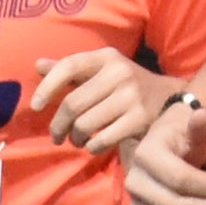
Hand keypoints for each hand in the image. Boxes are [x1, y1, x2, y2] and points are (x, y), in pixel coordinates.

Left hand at [27, 43, 171, 152]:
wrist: (171, 99)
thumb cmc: (125, 86)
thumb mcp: (101, 71)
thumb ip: (71, 70)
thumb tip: (38, 64)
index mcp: (106, 57)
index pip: (68, 67)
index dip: (47, 87)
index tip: (35, 106)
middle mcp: (119, 73)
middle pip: (73, 104)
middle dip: (58, 125)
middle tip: (57, 136)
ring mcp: (131, 97)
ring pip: (85, 125)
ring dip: (75, 138)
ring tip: (78, 140)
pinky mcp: (140, 120)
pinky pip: (102, 140)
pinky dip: (92, 147)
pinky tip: (94, 146)